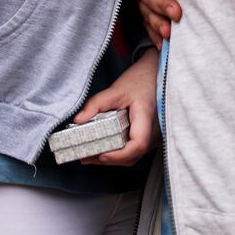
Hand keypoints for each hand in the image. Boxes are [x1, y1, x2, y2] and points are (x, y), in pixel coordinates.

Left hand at [72, 48, 158, 165]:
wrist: (156, 74)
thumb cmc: (140, 80)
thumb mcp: (116, 89)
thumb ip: (96, 104)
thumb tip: (78, 120)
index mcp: (147, 118)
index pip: (137, 144)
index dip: (119, 155)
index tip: (101, 155)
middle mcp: (154, 132)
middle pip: (133, 155)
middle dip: (109, 160)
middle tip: (86, 157)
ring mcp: (154, 136)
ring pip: (134, 156)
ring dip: (113, 158)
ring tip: (90, 155)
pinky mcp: (150, 136)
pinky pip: (135, 150)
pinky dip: (119, 152)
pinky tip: (104, 148)